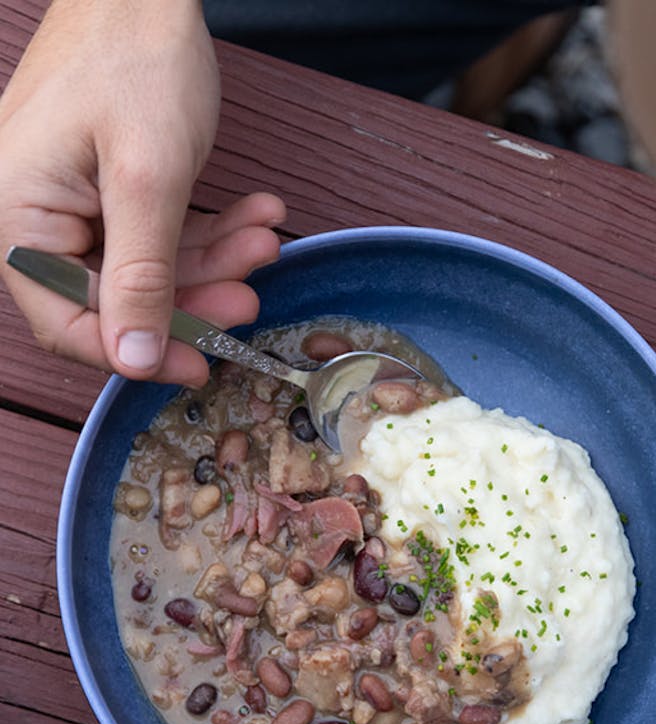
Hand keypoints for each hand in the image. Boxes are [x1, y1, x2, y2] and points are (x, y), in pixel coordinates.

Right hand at [0, 0, 284, 386]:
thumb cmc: (135, 59)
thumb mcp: (146, 178)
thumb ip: (140, 277)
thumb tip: (135, 358)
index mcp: (20, 218)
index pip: (67, 322)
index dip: (136, 353)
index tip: (198, 365)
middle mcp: (38, 219)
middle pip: (116, 300)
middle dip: (192, 300)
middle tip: (249, 298)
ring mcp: (76, 205)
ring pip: (149, 271)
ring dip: (213, 263)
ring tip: (264, 242)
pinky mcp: (111, 192)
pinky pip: (161, 236)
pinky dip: (210, 232)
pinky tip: (256, 218)